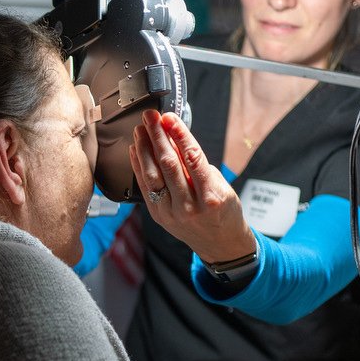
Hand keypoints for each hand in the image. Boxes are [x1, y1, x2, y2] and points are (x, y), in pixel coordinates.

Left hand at [130, 109, 255, 264]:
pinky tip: (135, 150)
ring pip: (153, 176)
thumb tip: (175, 137)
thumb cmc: (224, 210)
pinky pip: (145, 188)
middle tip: (150, 117)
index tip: (170, 117)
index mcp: (211, 196)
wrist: (220, 243)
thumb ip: (197, 165)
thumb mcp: (220, 185)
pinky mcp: (159, 216)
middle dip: (158, 136)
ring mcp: (172, 213)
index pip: (192, 158)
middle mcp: (190, 206)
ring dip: (144, 150)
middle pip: (169, 165)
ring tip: (141, 130)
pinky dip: (139, 167)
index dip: (179, 134)